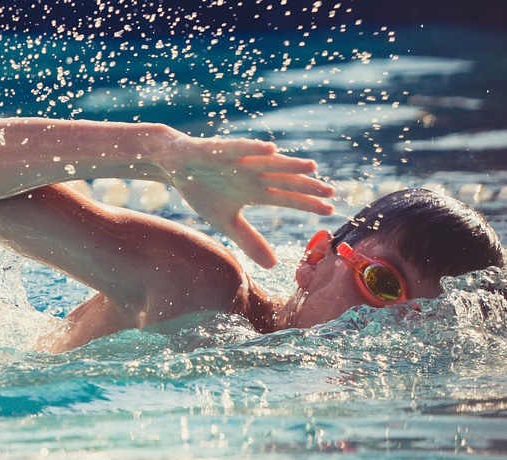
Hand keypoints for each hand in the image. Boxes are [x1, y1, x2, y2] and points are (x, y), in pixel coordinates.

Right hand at [156, 134, 334, 267]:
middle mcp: (253, 174)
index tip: (329, 211)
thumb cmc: (202, 190)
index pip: (286, 198)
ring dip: (288, 165)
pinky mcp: (220, 149)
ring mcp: (239, 160)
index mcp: (255, 191)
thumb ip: (249, 240)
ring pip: (268, 163)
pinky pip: (240, 148)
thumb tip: (273, 265)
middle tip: (331, 192)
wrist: (175, 166)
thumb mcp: (226, 222)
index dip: (307, 204)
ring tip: (311, 168)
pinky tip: (270, 149)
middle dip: (306, 186)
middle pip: (284, 180)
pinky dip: (254, 148)